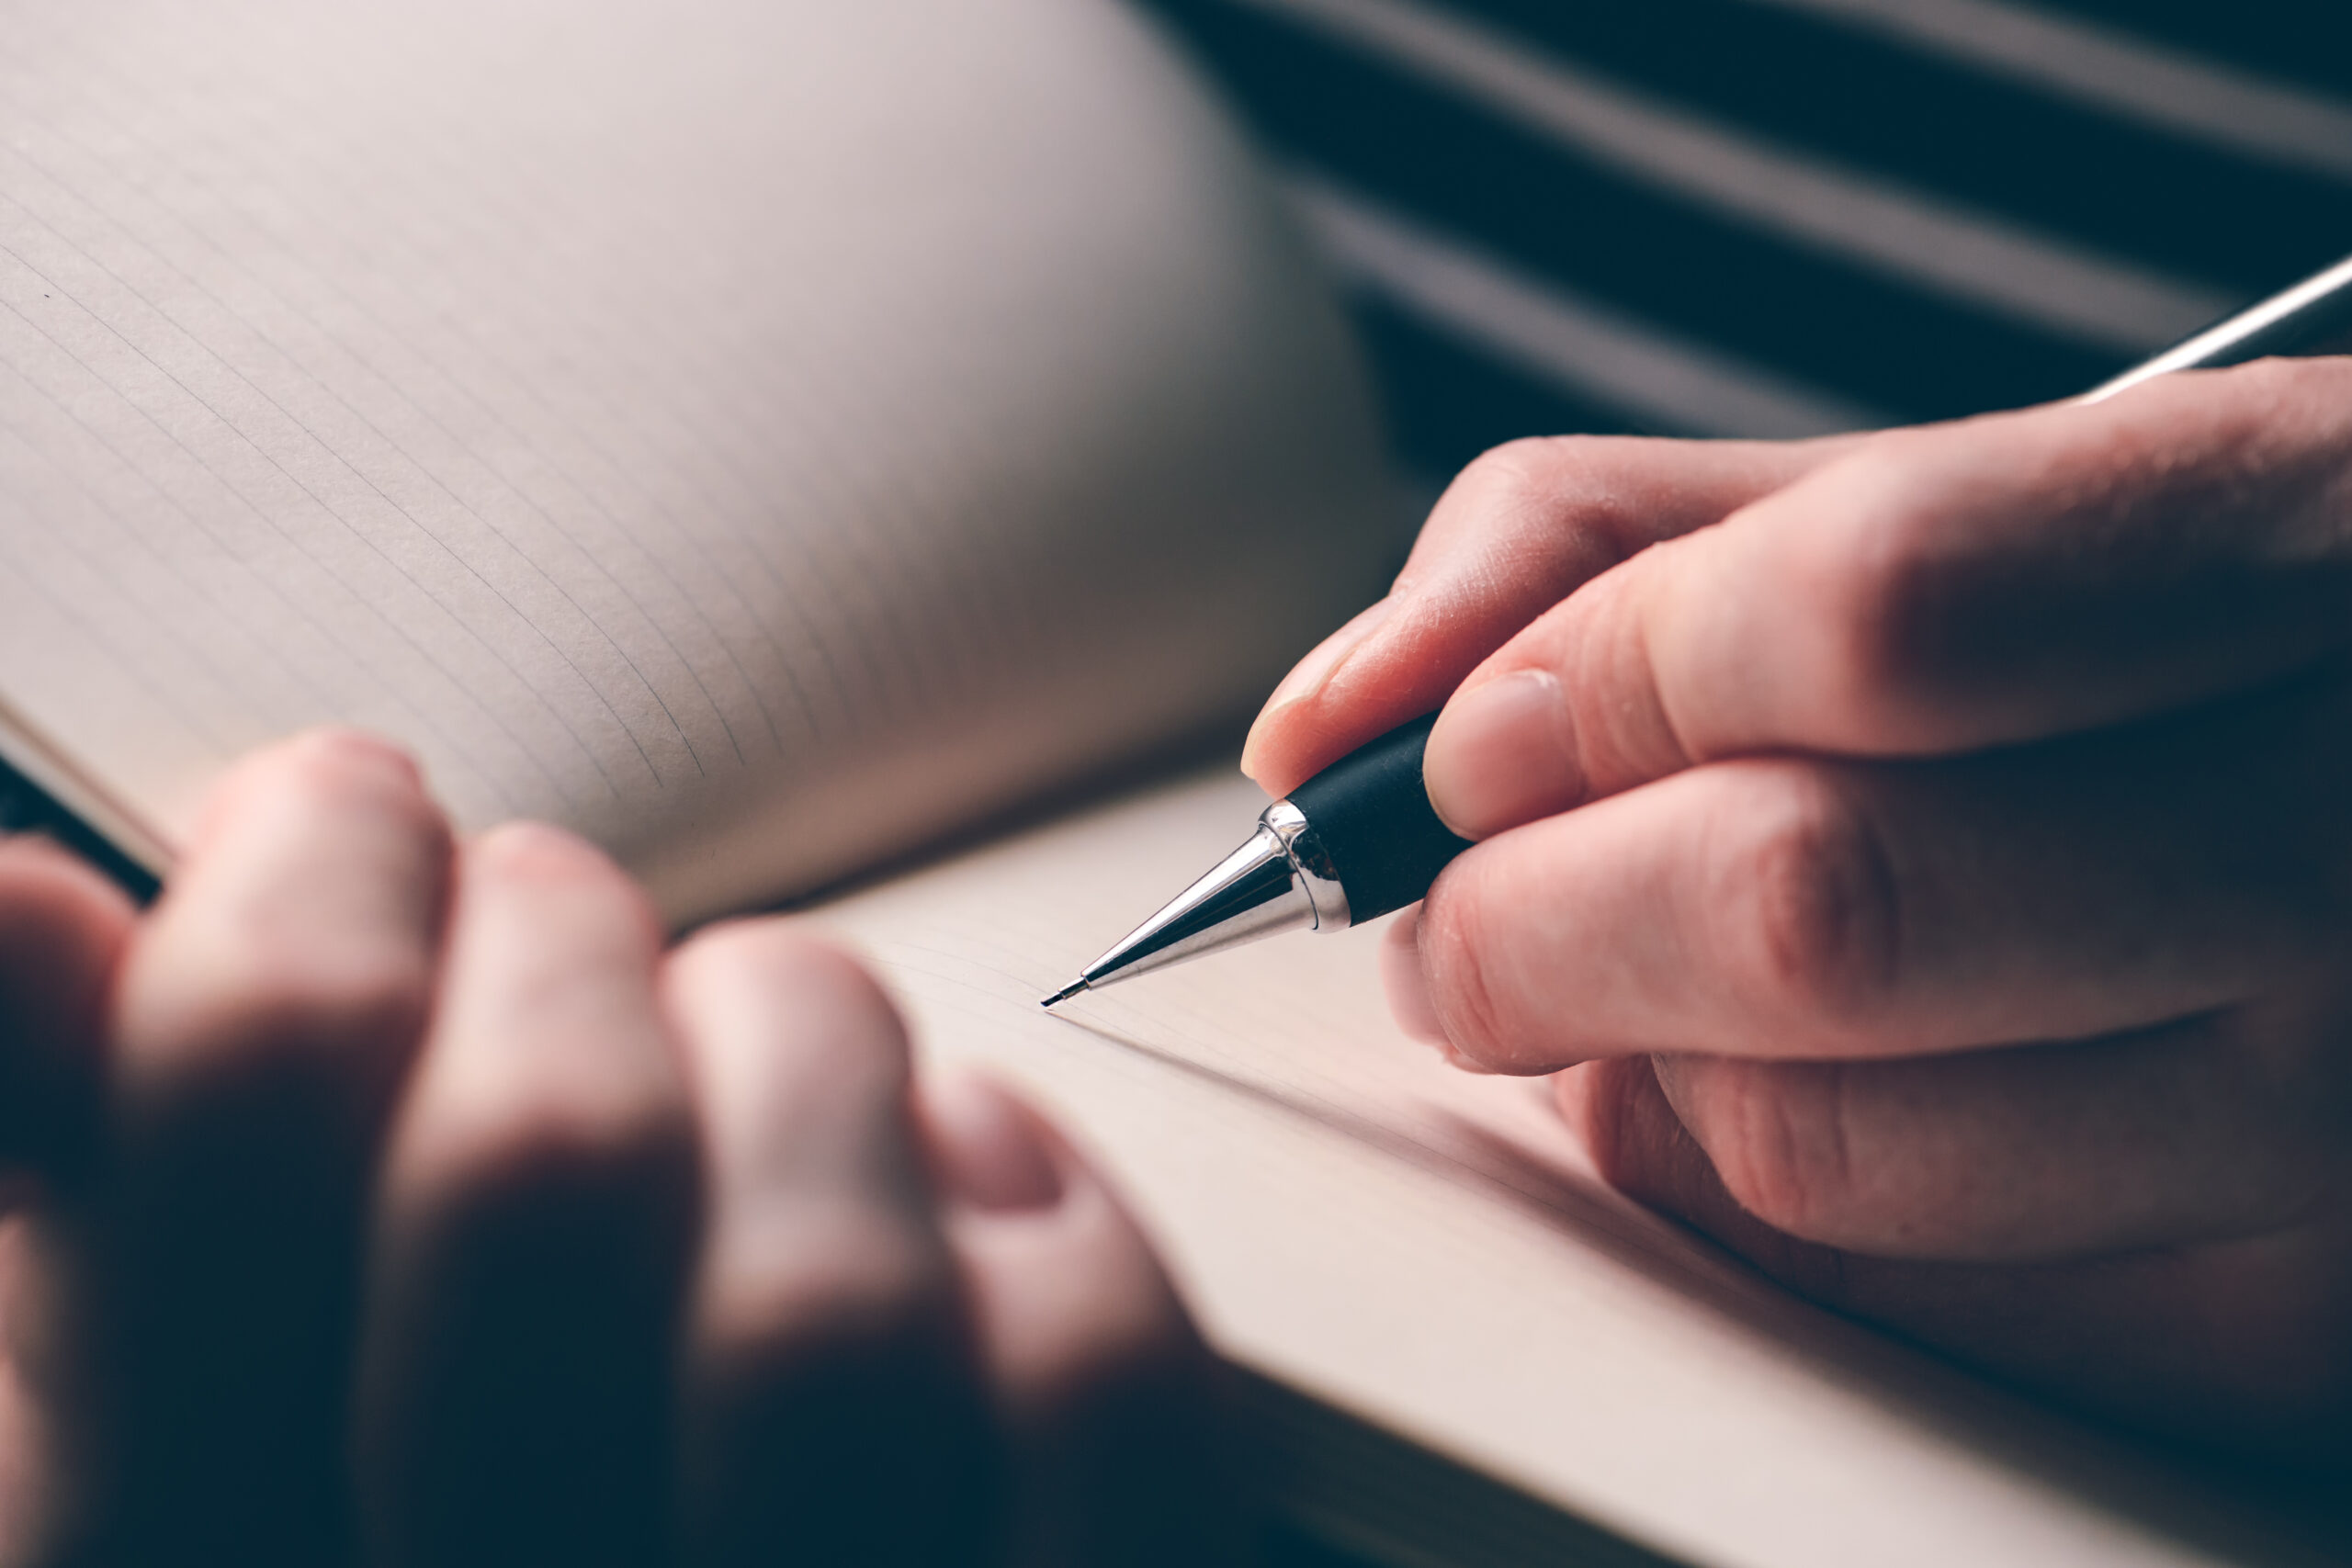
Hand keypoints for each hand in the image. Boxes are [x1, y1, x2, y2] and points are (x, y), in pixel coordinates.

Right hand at [0, 733, 1234, 1566]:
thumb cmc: (418, 1534)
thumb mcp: (155, 1469)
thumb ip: (100, 1238)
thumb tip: (37, 917)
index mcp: (201, 1567)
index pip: (256, 1095)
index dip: (308, 882)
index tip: (336, 814)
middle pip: (557, 1160)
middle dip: (556, 940)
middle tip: (544, 908)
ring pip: (831, 1284)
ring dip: (802, 1055)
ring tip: (760, 1022)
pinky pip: (1080, 1393)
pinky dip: (1039, 1221)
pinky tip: (965, 1197)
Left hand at [1246, 359, 2351, 1461]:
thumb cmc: (2111, 633)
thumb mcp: (1898, 495)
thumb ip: (1592, 549)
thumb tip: (1324, 729)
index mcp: (2304, 537)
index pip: (1873, 614)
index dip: (1608, 680)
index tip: (1479, 736)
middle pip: (1808, 913)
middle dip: (1527, 917)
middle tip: (1461, 901)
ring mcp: (2337, 1122)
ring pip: (1805, 1146)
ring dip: (1621, 1065)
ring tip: (1644, 978)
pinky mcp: (2272, 1324)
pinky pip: (1862, 1294)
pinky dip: (1730, 1188)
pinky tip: (1787, 1082)